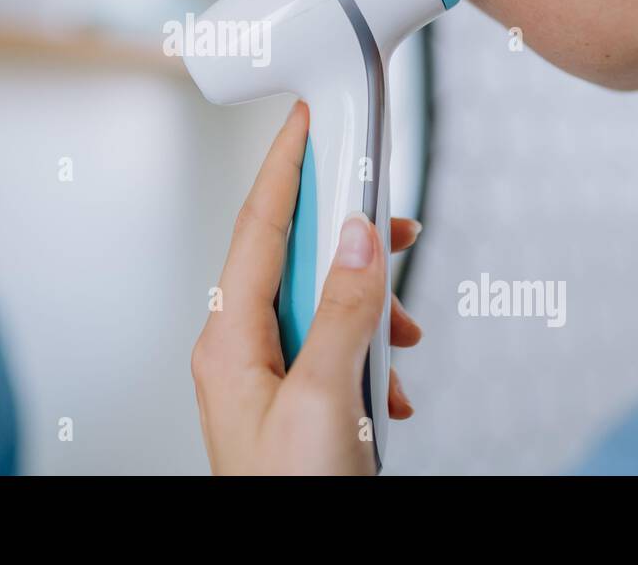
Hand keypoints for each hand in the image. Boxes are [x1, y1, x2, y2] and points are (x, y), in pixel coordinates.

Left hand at [191, 101, 423, 474]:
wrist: (292, 558)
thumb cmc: (290, 496)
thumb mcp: (324, 400)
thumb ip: (340, 311)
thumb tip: (354, 237)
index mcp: (230, 338)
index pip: (258, 226)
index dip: (286, 165)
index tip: (309, 117)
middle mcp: (241, 349)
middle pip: (294, 259)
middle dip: (349, 240)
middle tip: (394, 220)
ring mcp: (268, 377)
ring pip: (322, 306)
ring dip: (370, 310)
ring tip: (407, 334)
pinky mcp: (296, 402)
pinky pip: (334, 350)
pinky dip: (370, 353)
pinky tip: (394, 383)